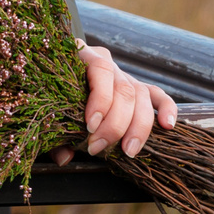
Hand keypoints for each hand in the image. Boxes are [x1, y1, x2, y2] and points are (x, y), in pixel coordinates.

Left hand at [51, 43, 175, 163]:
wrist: (53, 71)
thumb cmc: (49, 91)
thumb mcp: (46, 105)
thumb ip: (54, 131)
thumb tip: (65, 158)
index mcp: (81, 55)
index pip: (100, 70)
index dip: (100, 100)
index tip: (90, 126)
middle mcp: (106, 62)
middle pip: (123, 89)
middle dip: (114, 124)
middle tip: (99, 148)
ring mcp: (124, 74)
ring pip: (141, 95)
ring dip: (138, 126)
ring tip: (128, 150)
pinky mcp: (138, 87)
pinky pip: (158, 95)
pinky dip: (167, 109)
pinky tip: (167, 126)